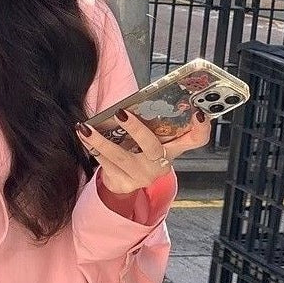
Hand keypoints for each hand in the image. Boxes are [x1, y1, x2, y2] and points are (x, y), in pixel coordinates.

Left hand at [75, 109, 211, 194]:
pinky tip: (83, 135)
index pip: (196, 139)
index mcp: (174, 149)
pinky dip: (92, 148)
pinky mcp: (124, 183)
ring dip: (101, 140)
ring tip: (85, 127)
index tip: (198, 112)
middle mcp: (160, 164)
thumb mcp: (153, 138)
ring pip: (121, 157)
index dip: (201, 127)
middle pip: (154, 147)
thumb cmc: (140, 151)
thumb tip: (134, 99)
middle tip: (121, 113)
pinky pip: (106, 164)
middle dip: (137, 130)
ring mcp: (142, 176)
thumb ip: (153, 121)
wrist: (125, 182)